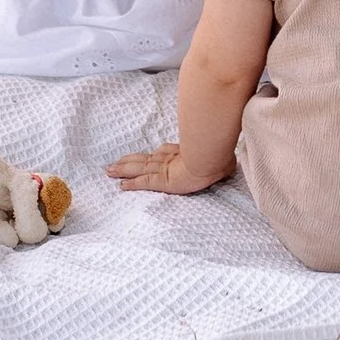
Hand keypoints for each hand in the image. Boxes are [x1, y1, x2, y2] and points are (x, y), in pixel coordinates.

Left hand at [106, 143, 230, 194]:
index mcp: (182, 153)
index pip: (162, 153)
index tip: (143, 155)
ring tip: (109, 171)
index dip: (151, 155)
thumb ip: (220, 160)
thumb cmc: (218, 155)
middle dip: (129, 161)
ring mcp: (165, 168)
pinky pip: (143, 182)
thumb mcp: (220, 157)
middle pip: (145, 159)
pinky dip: (132, 184)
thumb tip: (230, 163)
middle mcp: (169, 158)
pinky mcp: (162, 180)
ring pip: (138, 168)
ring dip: (123, 170)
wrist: (212, 157)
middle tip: (114, 163)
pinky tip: (121, 186)